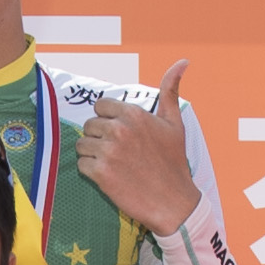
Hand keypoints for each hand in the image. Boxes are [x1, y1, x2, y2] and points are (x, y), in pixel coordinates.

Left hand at [95, 67, 207, 237]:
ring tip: (113, 165)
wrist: (174, 202)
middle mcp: (119, 129)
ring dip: (92, 155)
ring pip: (82, 145)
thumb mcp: (174, 123)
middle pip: (89, 126)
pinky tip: (109, 177)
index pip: (100, 106)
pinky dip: (90, 172)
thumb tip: (182, 61)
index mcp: (134, 114)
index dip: (107, 120)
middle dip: (99, 138)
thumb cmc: (174, 162)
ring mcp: (108, 152)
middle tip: (117, 153)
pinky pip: (81, 165)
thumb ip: (170, 90)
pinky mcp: (100, 174)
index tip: (120, 134)